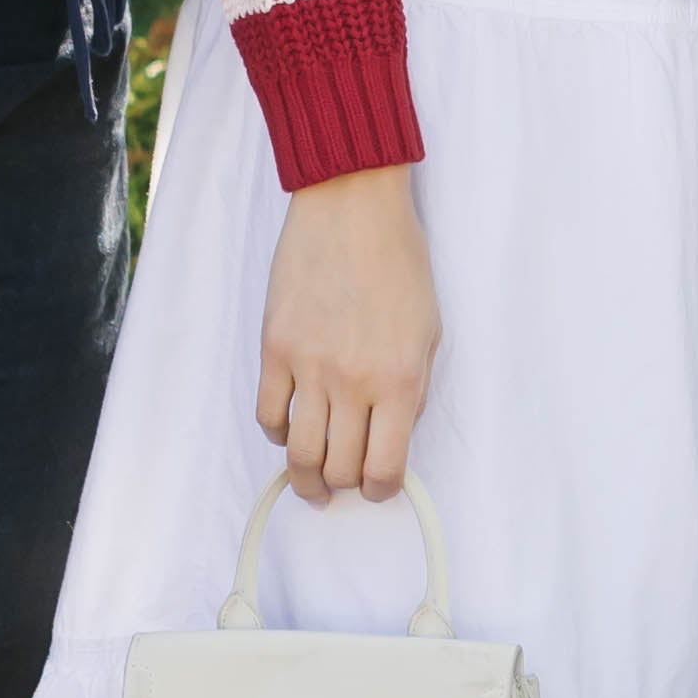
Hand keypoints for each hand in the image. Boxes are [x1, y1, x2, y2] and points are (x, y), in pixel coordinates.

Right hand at [258, 165, 440, 503]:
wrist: (352, 206)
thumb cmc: (400, 262)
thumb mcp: (429, 331)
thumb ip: (412, 390)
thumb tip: (390, 436)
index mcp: (400, 381)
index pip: (385, 468)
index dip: (381, 491)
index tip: (379, 488)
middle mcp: (353, 382)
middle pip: (339, 468)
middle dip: (344, 485)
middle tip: (344, 483)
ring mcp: (309, 366)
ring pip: (298, 452)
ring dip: (305, 477)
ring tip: (311, 480)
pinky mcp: (274, 347)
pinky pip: (268, 413)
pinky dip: (277, 432)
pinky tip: (288, 430)